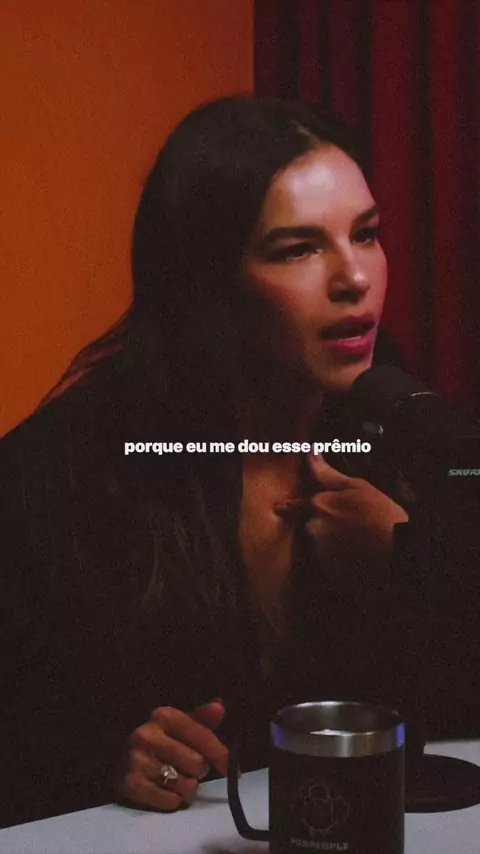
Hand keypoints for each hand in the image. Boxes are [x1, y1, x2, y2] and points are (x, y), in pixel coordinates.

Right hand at [116, 699, 227, 811]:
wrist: (114, 759)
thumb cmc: (155, 742)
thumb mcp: (176, 726)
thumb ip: (200, 719)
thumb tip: (219, 707)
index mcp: (163, 716)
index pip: (202, 735)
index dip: (221, 755)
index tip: (234, 770)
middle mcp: (147, 734)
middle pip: (196, 764)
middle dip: (197, 771)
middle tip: (187, 768)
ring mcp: (137, 760)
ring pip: (185, 785)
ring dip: (187, 788)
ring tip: (175, 780)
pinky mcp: (130, 784)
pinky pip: (170, 801)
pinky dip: (172, 800)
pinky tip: (163, 790)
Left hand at [305, 454, 407, 579]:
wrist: (399, 550)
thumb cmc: (381, 514)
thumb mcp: (358, 486)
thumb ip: (327, 473)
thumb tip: (310, 452)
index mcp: (317, 504)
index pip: (297, 504)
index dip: (304, 507)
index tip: (308, 510)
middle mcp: (312, 528)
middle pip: (310, 525)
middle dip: (323, 525)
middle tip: (350, 525)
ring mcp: (320, 551)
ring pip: (319, 543)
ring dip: (331, 541)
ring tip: (356, 540)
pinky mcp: (328, 570)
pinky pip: (328, 561)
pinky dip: (338, 557)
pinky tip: (356, 553)